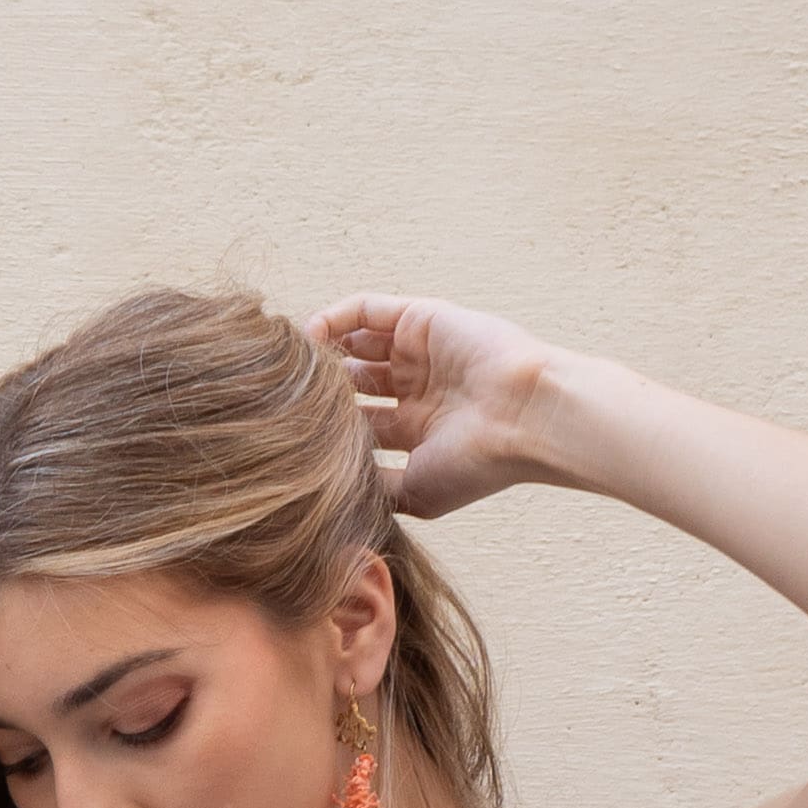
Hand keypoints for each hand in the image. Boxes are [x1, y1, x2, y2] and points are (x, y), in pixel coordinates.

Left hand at [313, 294, 558, 519]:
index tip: (290, 433)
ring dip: (324, 351)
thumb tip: (329, 497)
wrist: (522, 419)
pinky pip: (367, 310)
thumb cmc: (476, 464)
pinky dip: (336, 317)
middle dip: (323, 388)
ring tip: (291, 363)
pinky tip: (311, 334)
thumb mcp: (415, 493)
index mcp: (418, 431)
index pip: (360, 424)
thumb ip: (376, 488)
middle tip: (285, 395)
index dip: (327, 426)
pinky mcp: (420, 318)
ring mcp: (419, 353)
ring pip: (357, 344)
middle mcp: (417, 390)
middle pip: (355, 383)